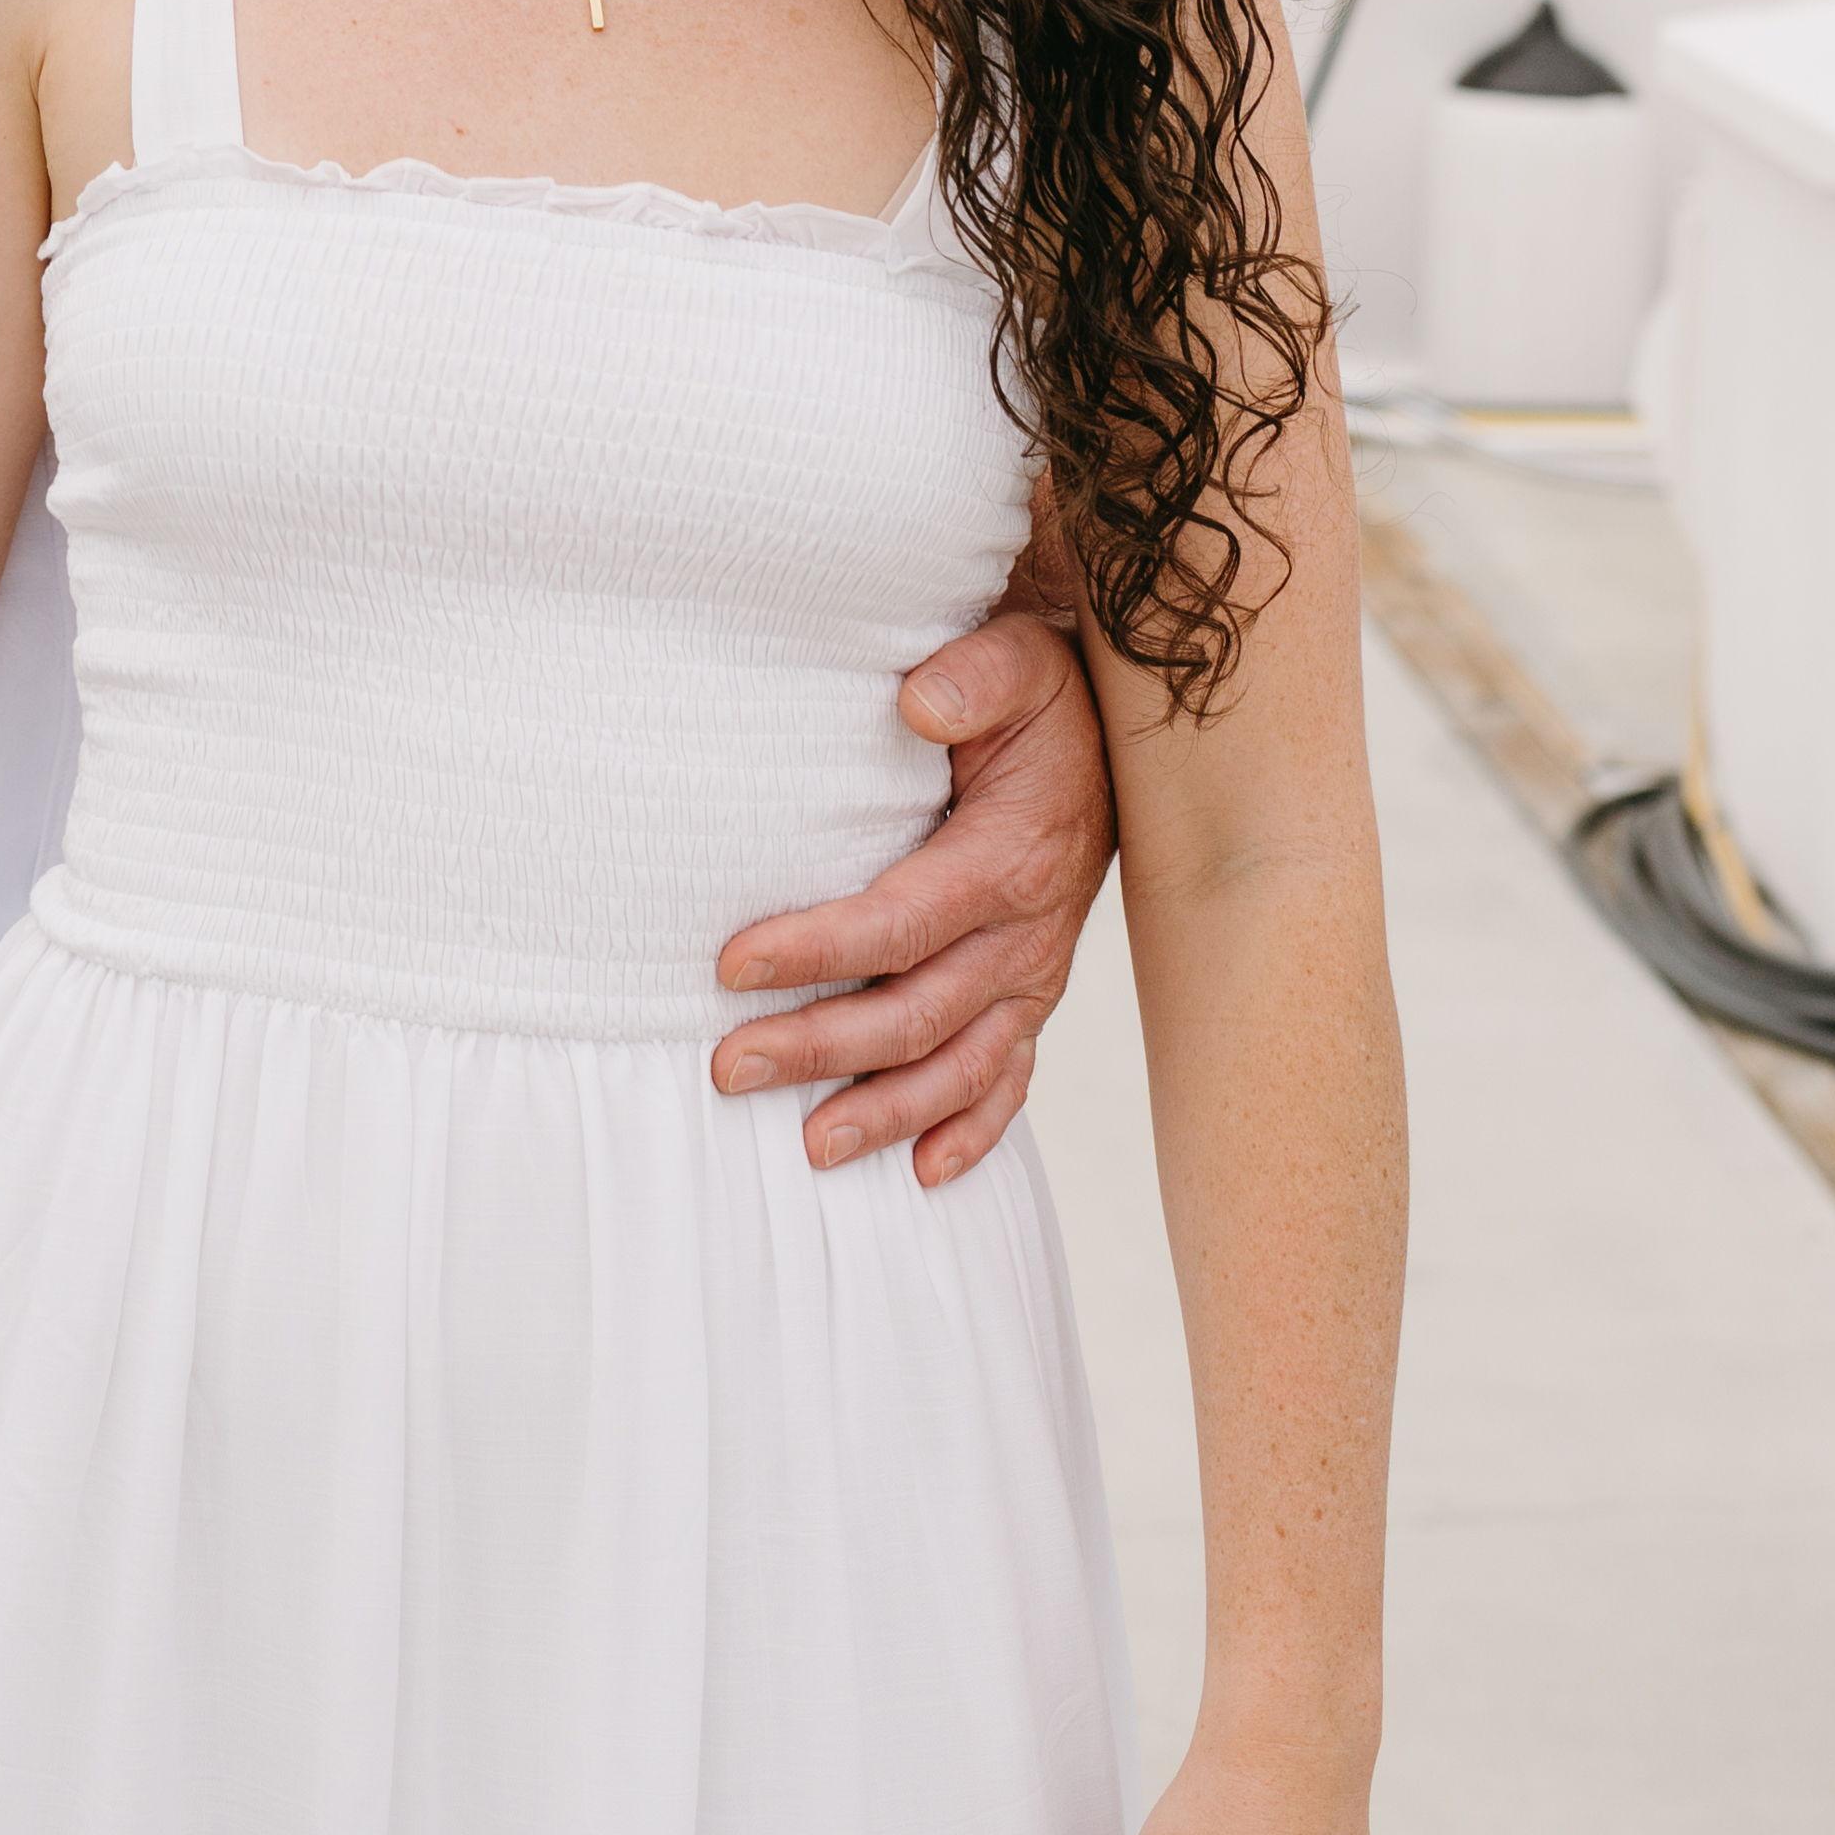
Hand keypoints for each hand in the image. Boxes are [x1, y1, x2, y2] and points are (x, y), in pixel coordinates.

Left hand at [709, 575, 1113, 1184]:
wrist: (1106, 729)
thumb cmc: (1037, 694)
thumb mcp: (1016, 660)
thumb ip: (972, 675)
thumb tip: (916, 703)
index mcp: (1009, 859)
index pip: (899, 924)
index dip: (816, 950)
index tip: (730, 964)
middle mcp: (1027, 934)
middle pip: (915, 1016)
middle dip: (819, 1049)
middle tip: (727, 1068)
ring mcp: (1034, 975)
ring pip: (957, 1067)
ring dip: (884, 1113)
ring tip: (808, 1148)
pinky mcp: (1033, 994)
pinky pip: (1010, 1079)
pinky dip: (972, 1132)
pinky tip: (923, 1174)